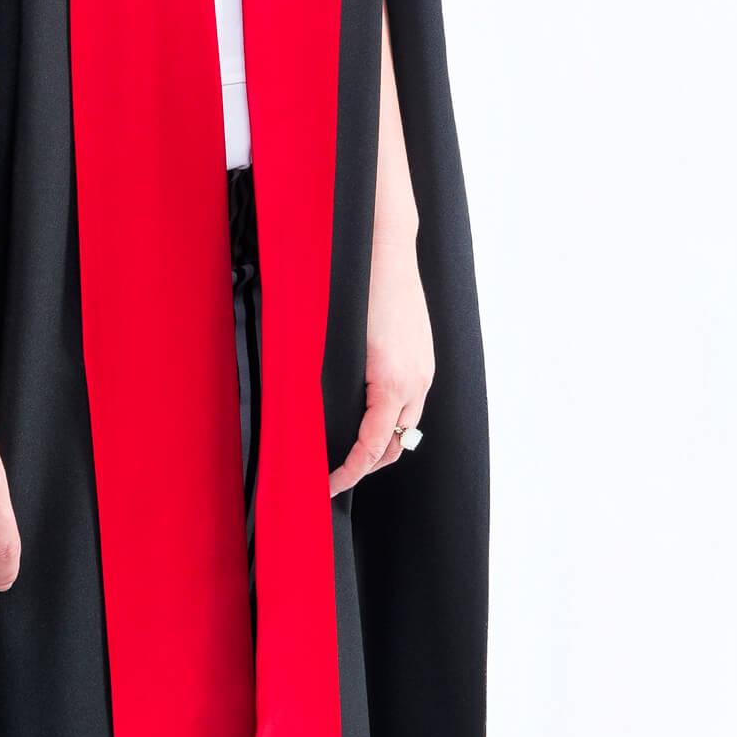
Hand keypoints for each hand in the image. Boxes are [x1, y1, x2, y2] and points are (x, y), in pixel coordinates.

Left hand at [328, 234, 434, 497]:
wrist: (386, 250)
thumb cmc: (358, 289)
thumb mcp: (338, 342)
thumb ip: (334, 383)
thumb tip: (312, 415)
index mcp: (391, 382)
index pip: (372, 447)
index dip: (349, 473)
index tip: (329, 486)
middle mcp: (414, 381)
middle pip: (395, 444)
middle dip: (366, 465)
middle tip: (334, 474)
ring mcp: (424, 370)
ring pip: (407, 425)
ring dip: (382, 442)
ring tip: (350, 449)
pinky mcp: (424, 358)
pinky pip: (411, 400)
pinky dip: (392, 416)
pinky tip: (370, 411)